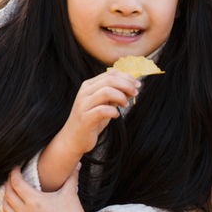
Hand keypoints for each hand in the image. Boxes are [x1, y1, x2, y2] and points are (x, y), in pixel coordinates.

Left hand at [0, 166, 129, 211]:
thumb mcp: (71, 192)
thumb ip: (72, 176)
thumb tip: (77, 163)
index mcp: (35, 200)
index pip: (17, 183)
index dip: (14, 174)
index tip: (16, 168)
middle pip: (9, 195)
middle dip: (8, 184)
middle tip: (12, 179)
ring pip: (6, 210)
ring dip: (5, 199)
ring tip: (9, 193)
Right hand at [38, 70, 139, 190]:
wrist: (73, 139)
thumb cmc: (92, 119)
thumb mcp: (106, 104)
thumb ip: (116, 94)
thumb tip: (133, 87)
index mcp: (89, 85)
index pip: (110, 73)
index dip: (126, 77)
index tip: (137, 84)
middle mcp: (84, 92)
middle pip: (110, 80)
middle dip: (127, 85)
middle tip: (136, 93)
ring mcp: (83, 104)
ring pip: (106, 92)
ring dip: (121, 97)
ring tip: (125, 105)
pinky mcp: (85, 118)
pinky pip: (103, 110)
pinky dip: (114, 111)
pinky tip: (116, 115)